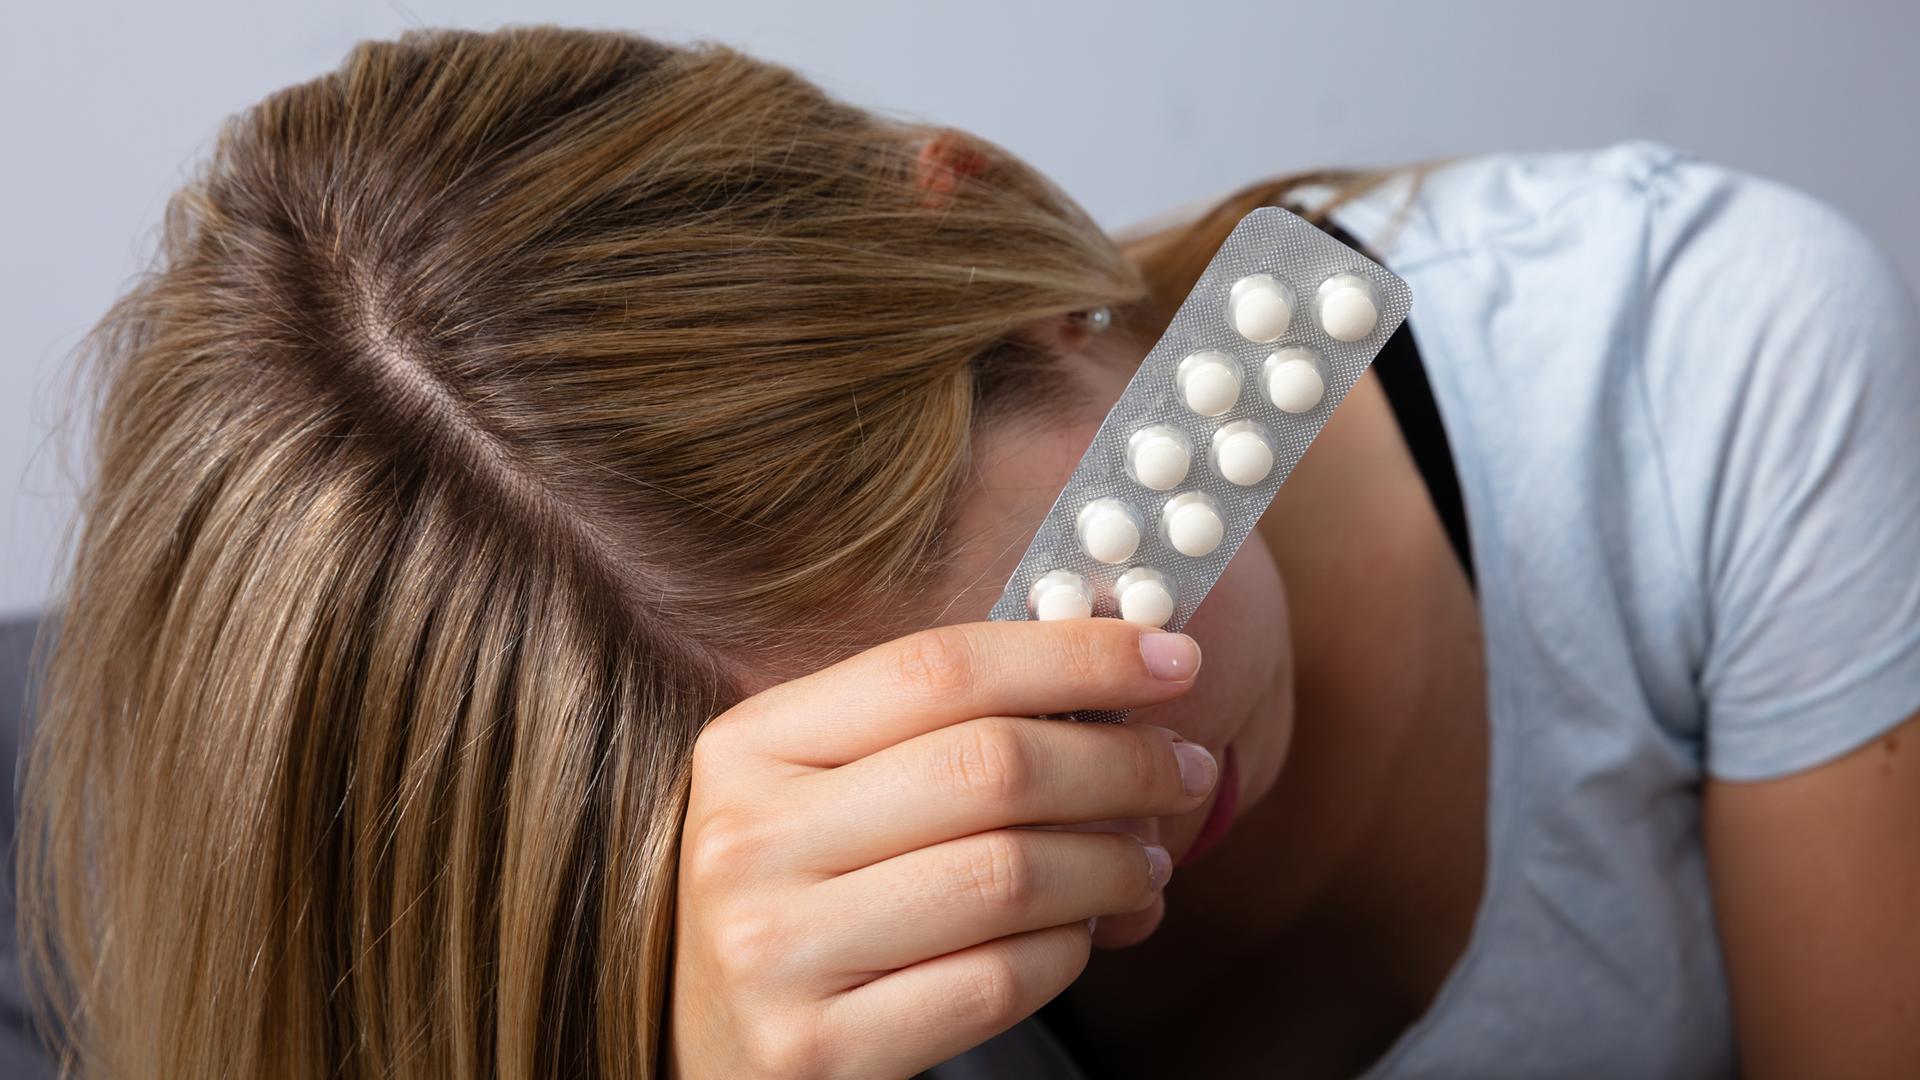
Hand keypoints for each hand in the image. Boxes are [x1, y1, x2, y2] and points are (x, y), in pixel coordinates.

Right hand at [663, 618, 1215, 1078]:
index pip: (937, 669)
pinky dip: (1070, 951)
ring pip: (1009, 875)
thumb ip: (941, 733)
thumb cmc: (803, 897)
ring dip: (1113, 863)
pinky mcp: (819, 1049)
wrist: (709, 1049)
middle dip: (1120, 763)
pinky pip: (998, 980)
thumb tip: (1123, 683)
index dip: (1070, 655)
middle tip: (1181, 769)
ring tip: (1145, 862)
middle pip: (989, 767)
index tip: (1167, 656)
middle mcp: (749, 840)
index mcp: (750, 746)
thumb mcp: (827, 792)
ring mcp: (776, 950)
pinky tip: (1084, 933)